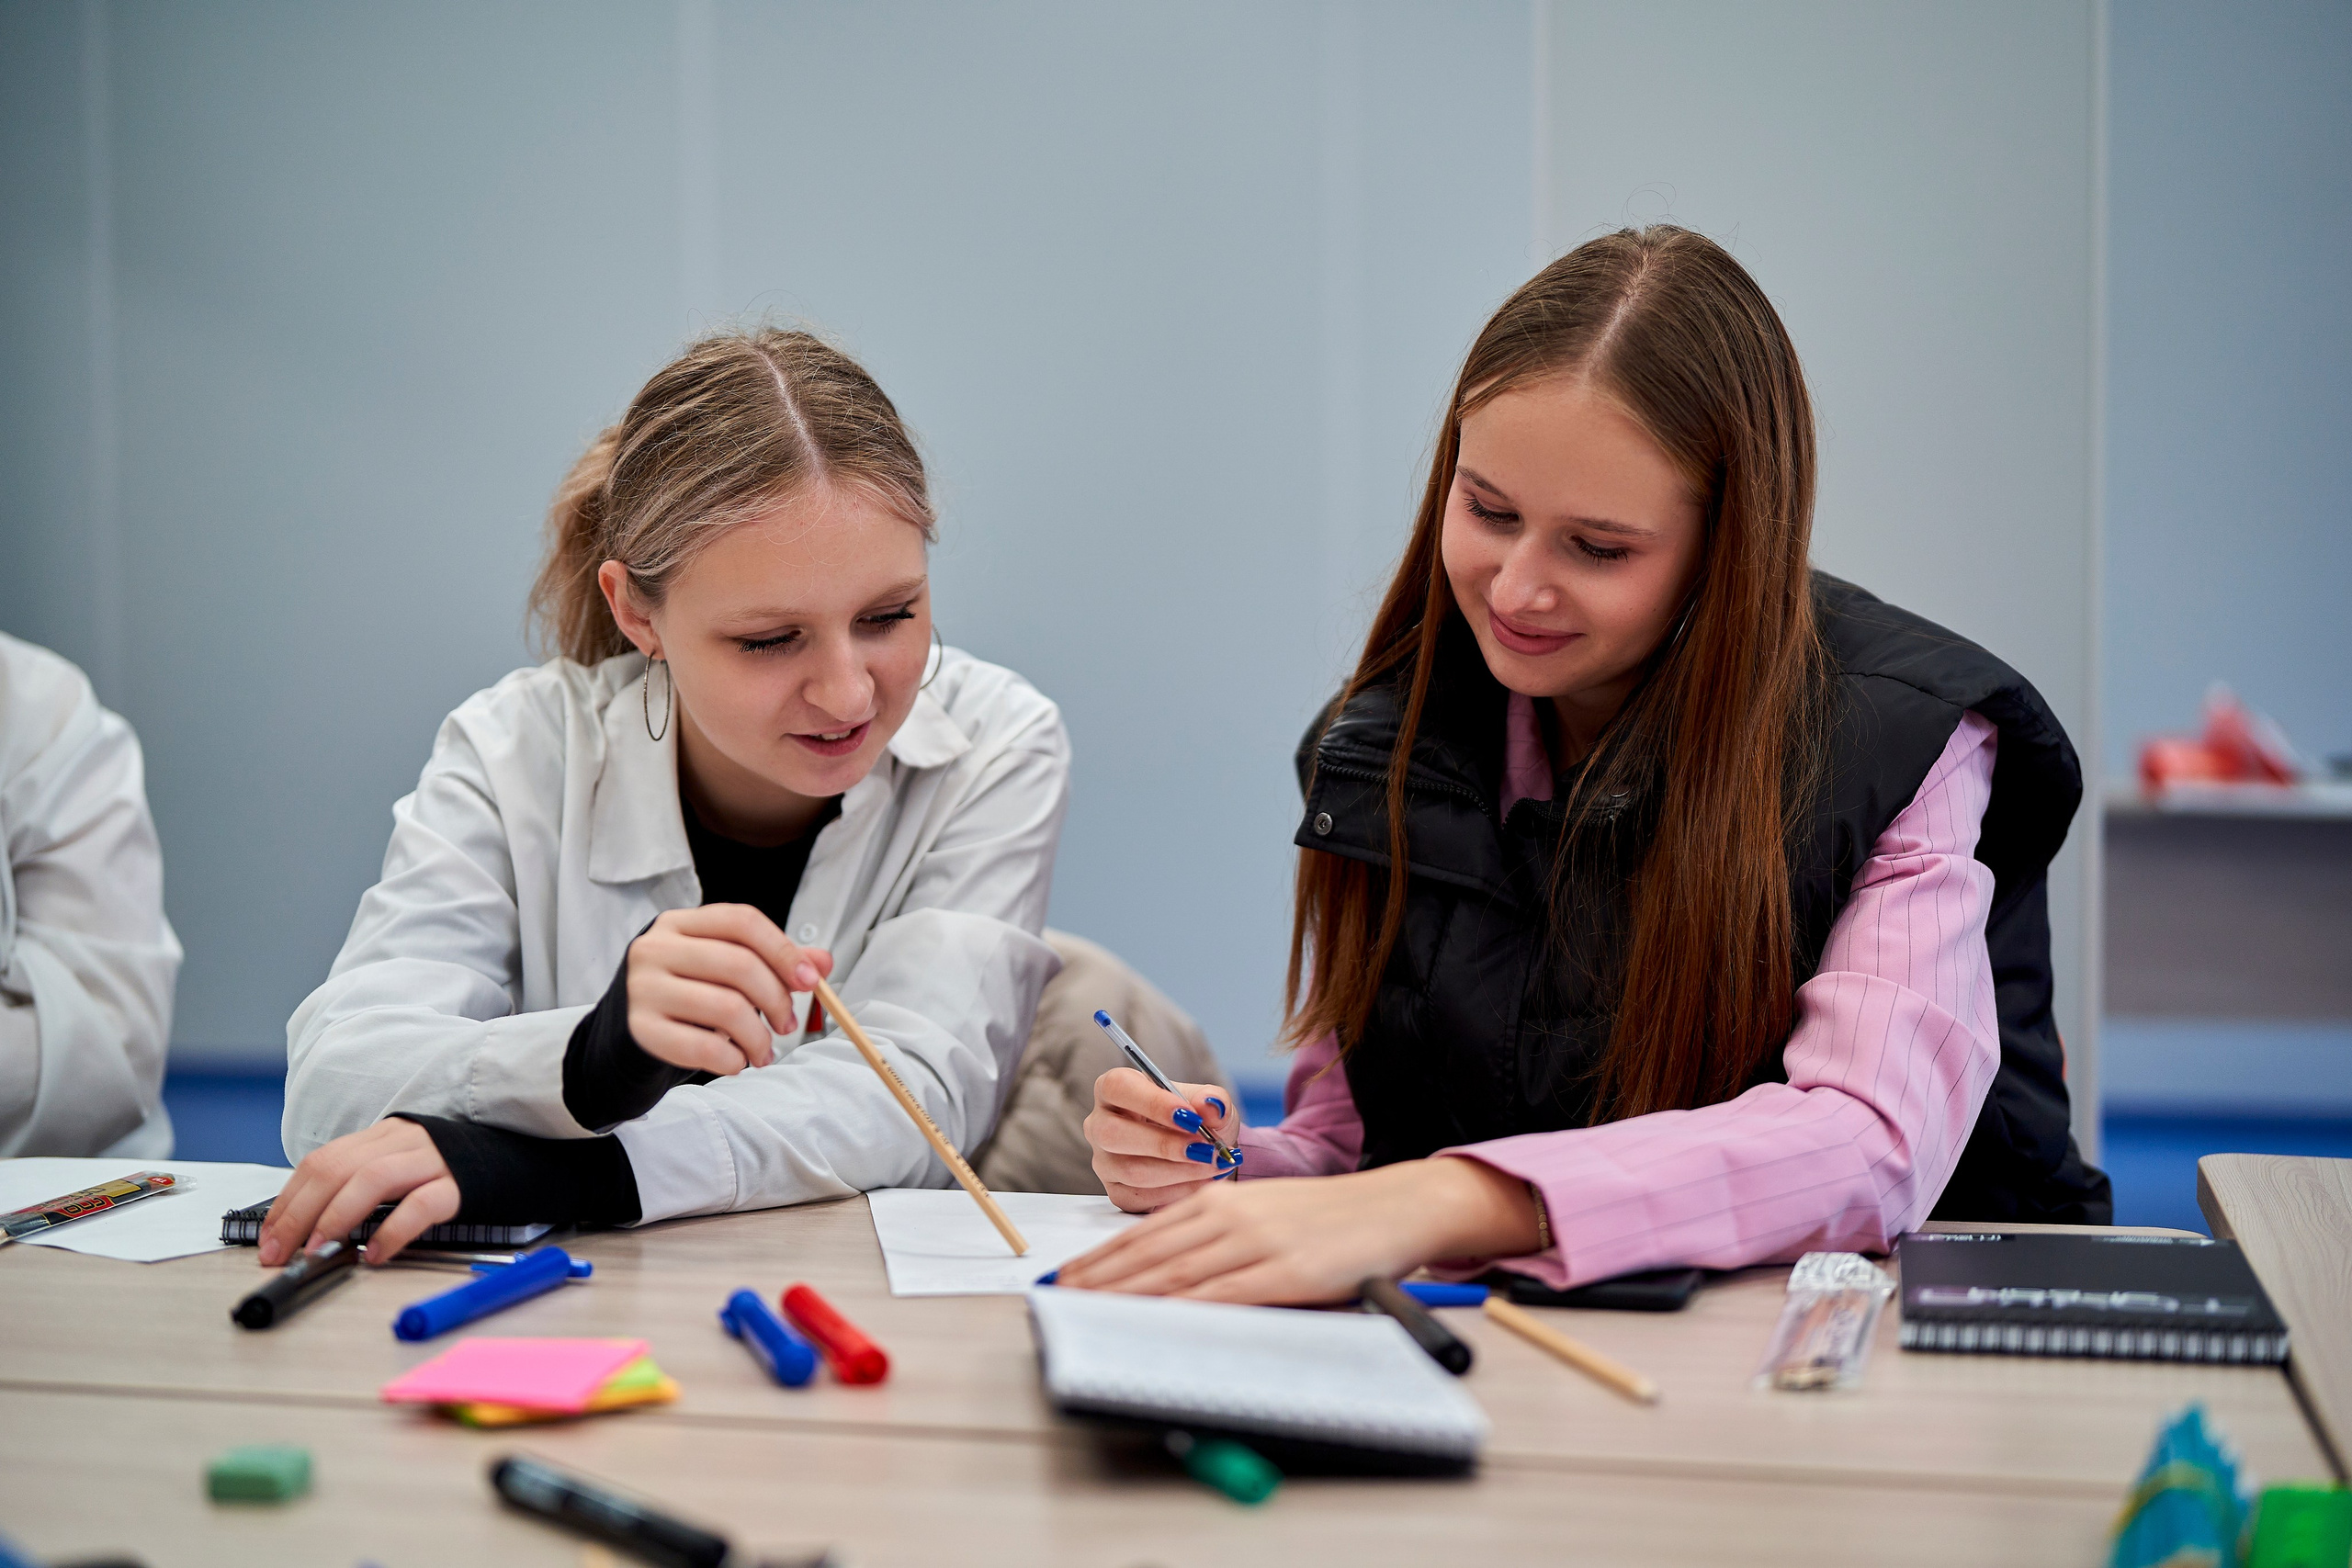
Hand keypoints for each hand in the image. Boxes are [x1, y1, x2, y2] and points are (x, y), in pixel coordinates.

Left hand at [258, 1118, 458, 1266]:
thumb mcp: (399, 1166)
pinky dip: (393, 1230)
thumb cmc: (448, 1171)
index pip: (322, 1162)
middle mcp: (404, 1141)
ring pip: (373, 1179)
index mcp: (383, 1136)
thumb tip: (309, 1226)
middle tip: (280, 1254)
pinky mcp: (461, 1185)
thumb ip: (361, 1184)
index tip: (269, 1238)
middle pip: (337, 1170)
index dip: (288, 1201)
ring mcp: (433, 1160)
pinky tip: (375, 1254)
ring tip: (318, 1251)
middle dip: (299, 1215)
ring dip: (336, 1218)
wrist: (513, 1159)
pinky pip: (422, 1205)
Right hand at [625, 903, 831, 1074]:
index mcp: (680, 923)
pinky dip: (731, 1059)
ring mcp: (643, 988)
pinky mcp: (641, 1029)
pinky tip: (736, 1061)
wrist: (631, 1027)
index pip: (742, 921)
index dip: (783, 951)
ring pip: (725, 1008)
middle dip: (776, 999)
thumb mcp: (725, 966)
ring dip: (758, 1037)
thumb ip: (774, 961)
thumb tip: (822, 963)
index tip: (810, 981)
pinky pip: (702, 1047)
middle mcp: (656, 948)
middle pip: (738, 964)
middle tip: (788, 1026)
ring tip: (764, 1051)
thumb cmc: (688, 990)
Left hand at [1054, 1157, 1542, 1304]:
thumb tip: (1167, 1276)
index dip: (1100, 1259)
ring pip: (1175, 1275)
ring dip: (1124, 1297)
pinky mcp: (1285, 1272)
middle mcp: (1230, 1216)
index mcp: (1221, 1200)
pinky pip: (1221, 1295)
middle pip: (1149, 1255)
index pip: (1145, 1233)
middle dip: (1097, 1280)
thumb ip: (1219, 1239)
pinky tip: (1152, 1322)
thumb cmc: (1329, 1218)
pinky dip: (1181, 1310)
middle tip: (1056, 1299)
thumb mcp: (1265, 1216)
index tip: (1065, 1278)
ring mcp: (1256, 1243)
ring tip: (1085, 1313)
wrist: (1394, 1207)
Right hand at [1084, 1066, 1240, 1212]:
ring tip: (1213, 1165)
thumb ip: (1213, 1100)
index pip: (1118, 1087)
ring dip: (1178, 1171)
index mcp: (1114, 1089)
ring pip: (1130, 1170)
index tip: (1191, 1117)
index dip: (1153, 1103)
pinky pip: (1141, 1197)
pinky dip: (1177, 1191)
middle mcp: (1100, 1124)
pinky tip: (1202, 1181)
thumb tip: (1210, 1106)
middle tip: (1205, 1149)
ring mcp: (1105, 1161)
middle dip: (1165, 1145)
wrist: (1202, 1152)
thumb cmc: (1196, 1120)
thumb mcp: (1209, 1103)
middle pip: (1113, 1133)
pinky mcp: (1117, 1191)